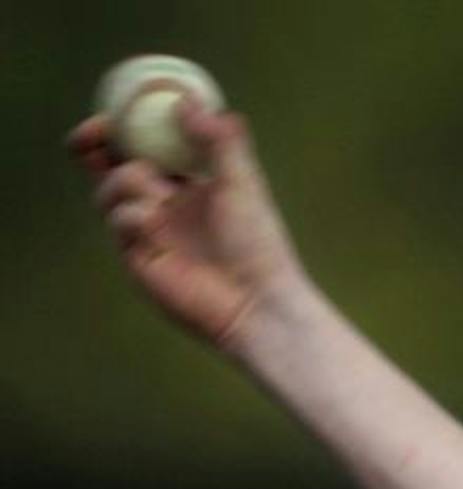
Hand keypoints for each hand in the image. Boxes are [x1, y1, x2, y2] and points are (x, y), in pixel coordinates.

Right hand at [69, 100, 307, 350]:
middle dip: (95, 147)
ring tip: (155, 195)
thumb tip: (187, 99)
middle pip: (111, 167)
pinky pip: (118, 224)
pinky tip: (151, 222)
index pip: (144, 148)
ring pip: (109, 192)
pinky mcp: (139, 260)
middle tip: (92, 136)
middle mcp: (163, 207)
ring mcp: (148, 233)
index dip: (122, 127)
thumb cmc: (258, 245)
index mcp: (186, 185)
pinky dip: (129, 214)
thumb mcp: (242, 183)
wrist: (258, 302)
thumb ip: (219, 140)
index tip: (114, 109)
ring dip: (124, 182)